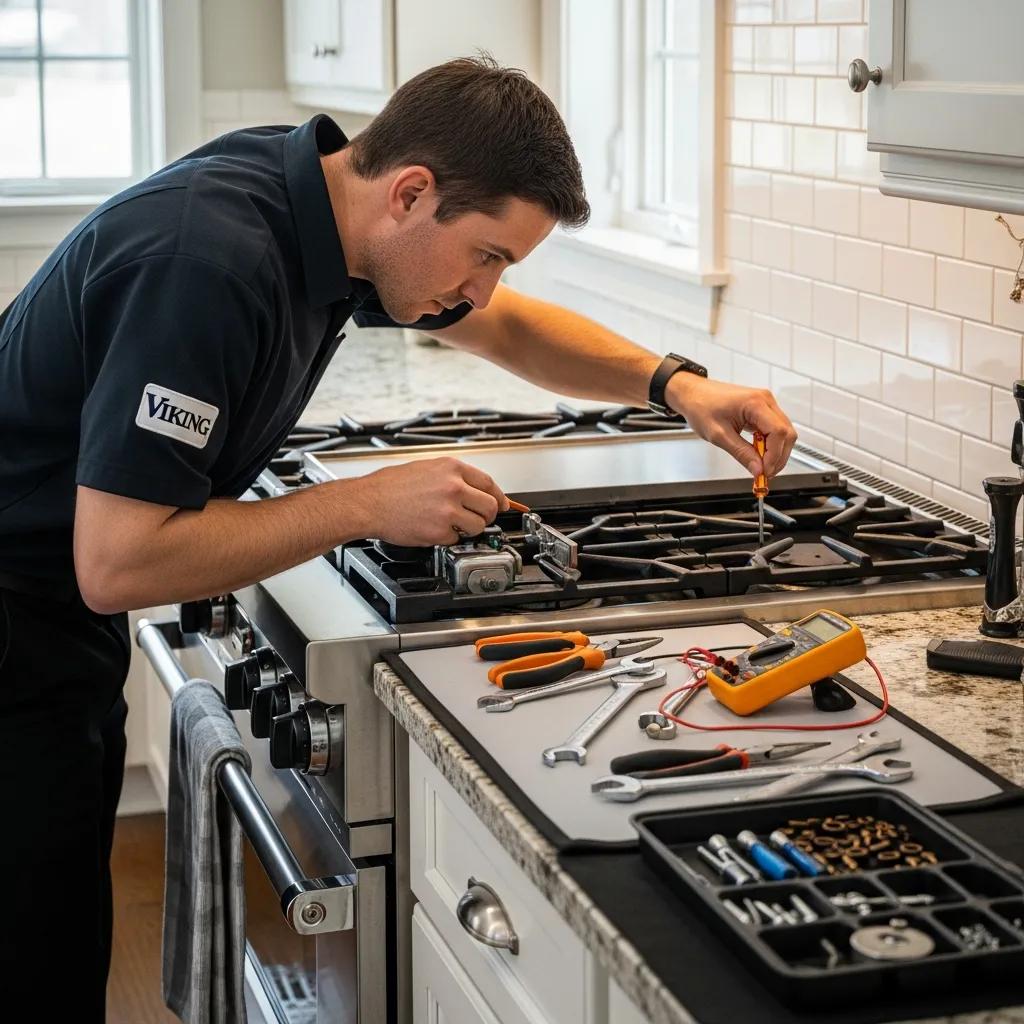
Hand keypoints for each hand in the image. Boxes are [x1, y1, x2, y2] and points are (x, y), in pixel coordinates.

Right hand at [348, 456, 509, 545]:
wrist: (367, 503)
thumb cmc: (390, 486)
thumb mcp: (426, 468)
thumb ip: (453, 477)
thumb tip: (474, 489)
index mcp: (452, 468)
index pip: (489, 484)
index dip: (498, 497)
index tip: (502, 505)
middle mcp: (453, 487)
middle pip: (490, 507)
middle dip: (487, 516)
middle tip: (478, 519)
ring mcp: (448, 510)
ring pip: (478, 526)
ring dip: (469, 529)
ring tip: (451, 524)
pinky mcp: (439, 531)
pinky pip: (456, 539)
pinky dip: (448, 538)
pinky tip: (433, 529)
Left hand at [667, 374, 797, 477]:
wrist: (692, 394)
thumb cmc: (700, 406)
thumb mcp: (719, 435)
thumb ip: (742, 453)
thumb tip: (758, 469)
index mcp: (755, 403)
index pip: (779, 433)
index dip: (775, 456)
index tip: (765, 472)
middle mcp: (765, 400)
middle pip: (786, 433)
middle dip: (778, 457)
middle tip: (764, 474)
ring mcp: (765, 404)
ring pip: (783, 433)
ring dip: (775, 452)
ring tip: (760, 467)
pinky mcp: (761, 409)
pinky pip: (773, 430)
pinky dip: (769, 445)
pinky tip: (758, 455)